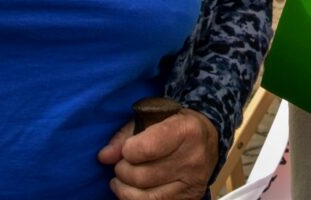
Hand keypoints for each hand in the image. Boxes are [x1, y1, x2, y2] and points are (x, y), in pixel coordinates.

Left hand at [98, 108, 218, 199]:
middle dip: (122, 171)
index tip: (127, 148)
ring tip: (122, 179)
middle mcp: (193, 159)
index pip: (146, 148)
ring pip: (145, 197)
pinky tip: (132, 190)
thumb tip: (103, 156)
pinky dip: (135, 199)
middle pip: (141, 176)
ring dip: (125, 189)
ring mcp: (192, 183)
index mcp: (187, 131)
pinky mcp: (189, 198)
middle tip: (122, 164)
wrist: (207, 139)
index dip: (127, 150)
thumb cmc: (174, 125)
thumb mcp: (152, 119)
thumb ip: (125, 135)